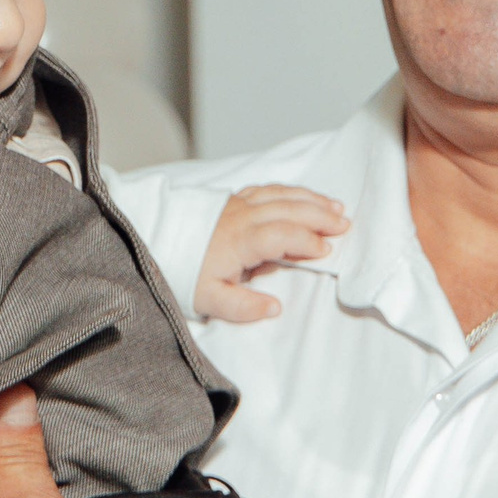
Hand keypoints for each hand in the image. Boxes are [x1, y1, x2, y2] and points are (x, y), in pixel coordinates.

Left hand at [194, 186, 347, 323]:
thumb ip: (242, 307)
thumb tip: (274, 308)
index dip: (306, 240)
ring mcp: (237, 204)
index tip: (325, 251)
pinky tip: (305, 197)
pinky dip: (292, 191)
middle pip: (288, 208)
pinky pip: (268, 189)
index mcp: (238, 240)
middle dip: (319, 215)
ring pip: (281, 195)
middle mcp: (241, 216)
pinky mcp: (233, 199)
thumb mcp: (208, 300)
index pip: (281, 234)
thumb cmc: (181, 274)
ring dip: (311, 199)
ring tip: (335, 207)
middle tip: (344, 224)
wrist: (153, 245)